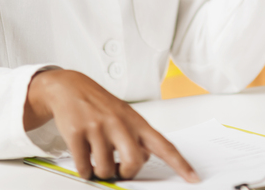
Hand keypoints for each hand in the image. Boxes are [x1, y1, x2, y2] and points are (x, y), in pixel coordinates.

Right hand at [24, 69, 198, 181]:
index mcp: (137, 122)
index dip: (181, 164)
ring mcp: (99, 128)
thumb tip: (144, 160)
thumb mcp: (126, 116)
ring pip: (106, 168)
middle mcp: (121, 124)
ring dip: (101, 172)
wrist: (71, 87)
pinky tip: (84, 159)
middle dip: (126, 173)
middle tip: (119, 169)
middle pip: (134, 163)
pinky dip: (84, 170)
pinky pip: (84, 167)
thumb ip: (137, 138)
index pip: (165, 146)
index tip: (193, 178)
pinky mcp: (77, 133)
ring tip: (98, 160)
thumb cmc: (102, 105)